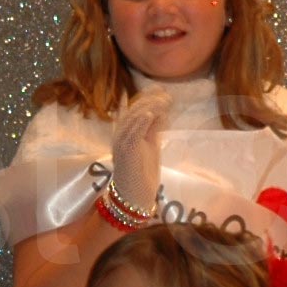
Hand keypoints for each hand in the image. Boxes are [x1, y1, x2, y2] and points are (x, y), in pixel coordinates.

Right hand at [110, 98, 170, 212]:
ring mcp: (121, 143)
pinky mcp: (125, 151)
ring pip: (132, 119)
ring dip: (148, 107)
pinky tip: (150, 113)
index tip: (161, 89)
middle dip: (149, 100)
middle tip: (166, 95)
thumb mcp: (151, 146)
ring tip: (162, 100)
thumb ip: (154, 129)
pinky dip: (140, 122)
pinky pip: (131, 132)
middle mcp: (120, 135)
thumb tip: (161, 112)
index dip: (146, 98)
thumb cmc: (142, 174)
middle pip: (133, 111)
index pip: (134, 110)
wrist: (135, 196)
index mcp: (125, 133)